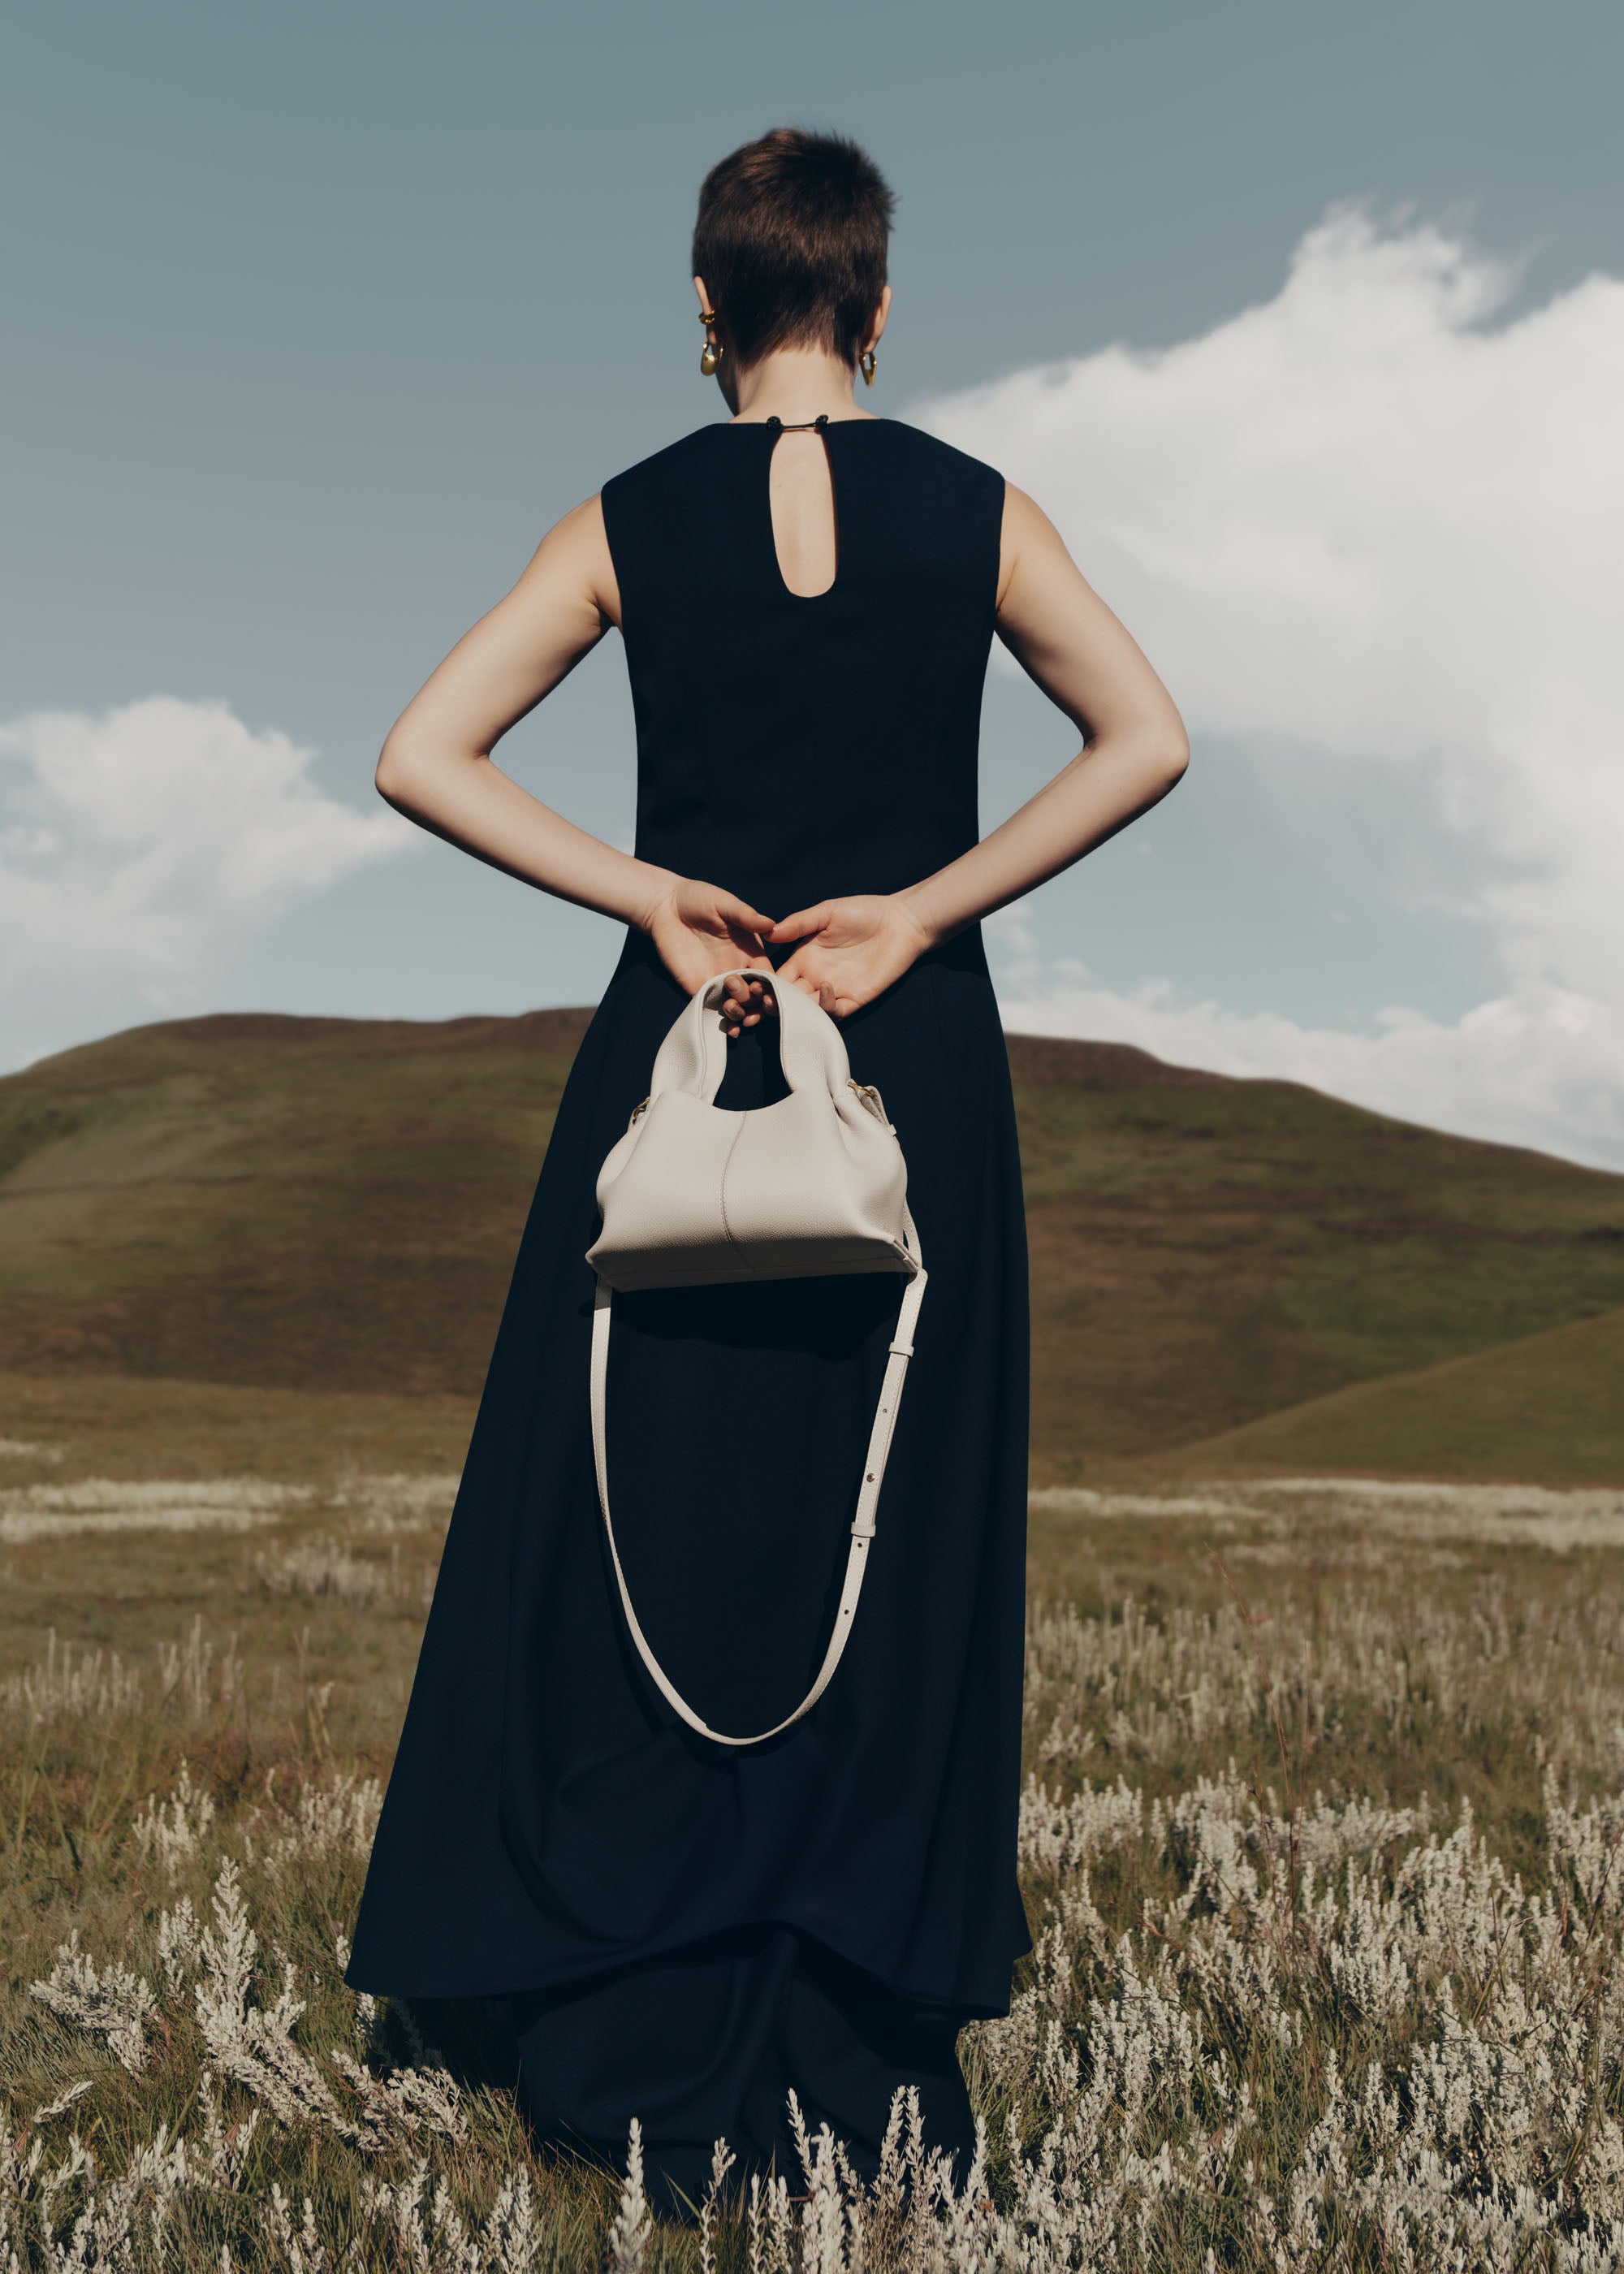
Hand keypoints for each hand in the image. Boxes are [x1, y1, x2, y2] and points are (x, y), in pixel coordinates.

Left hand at [643, 877, 777, 1036]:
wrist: (665, 907)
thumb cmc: (699, 898)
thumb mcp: (724, 903)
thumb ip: (746, 916)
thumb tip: (771, 925)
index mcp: (751, 950)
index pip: (769, 976)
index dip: (772, 987)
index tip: (765, 990)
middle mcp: (739, 968)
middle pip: (756, 996)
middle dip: (755, 1003)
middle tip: (740, 995)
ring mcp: (719, 980)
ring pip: (739, 1007)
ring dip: (741, 1014)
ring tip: (732, 1010)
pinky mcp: (699, 987)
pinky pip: (714, 1009)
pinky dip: (725, 1022)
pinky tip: (730, 1029)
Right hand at [770, 894, 935, 1018]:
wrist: (901, 922)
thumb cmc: (864, 912)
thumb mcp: (827, 912)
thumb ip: (799, 923)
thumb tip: (768, 932)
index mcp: (804, 958)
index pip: (778, 977)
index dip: (765, 984)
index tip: (754, 986)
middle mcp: (815, 977)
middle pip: (788, 999)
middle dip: (774, 1004)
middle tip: (766, 1002)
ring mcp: (834, 990)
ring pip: (807, 1010)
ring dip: (796, 1011)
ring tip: (791, 1003)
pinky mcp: (854, 999)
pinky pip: (834, 1012)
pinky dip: (825, 1008)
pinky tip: (826, 989)